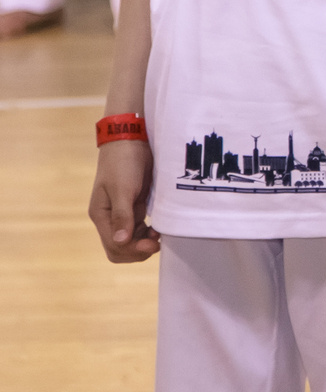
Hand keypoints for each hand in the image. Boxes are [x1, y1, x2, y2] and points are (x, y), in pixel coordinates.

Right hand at [89, 139, 159, 262]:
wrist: (131, 141)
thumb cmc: (123, 163)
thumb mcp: (123, 188)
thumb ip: (122, 215)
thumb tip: (121, 241)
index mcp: (101, 215)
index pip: (114, 246)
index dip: (133, 250)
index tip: (152, 243)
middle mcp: (109, 218)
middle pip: (120, 248)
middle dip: (138, 251)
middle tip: (157, 242)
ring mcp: (122, 213)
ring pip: (131, 240)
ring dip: (145, 242)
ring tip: (159, 234)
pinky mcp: (134, 206)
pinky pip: (139, 228)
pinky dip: (148, 232)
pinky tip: (159, 228)